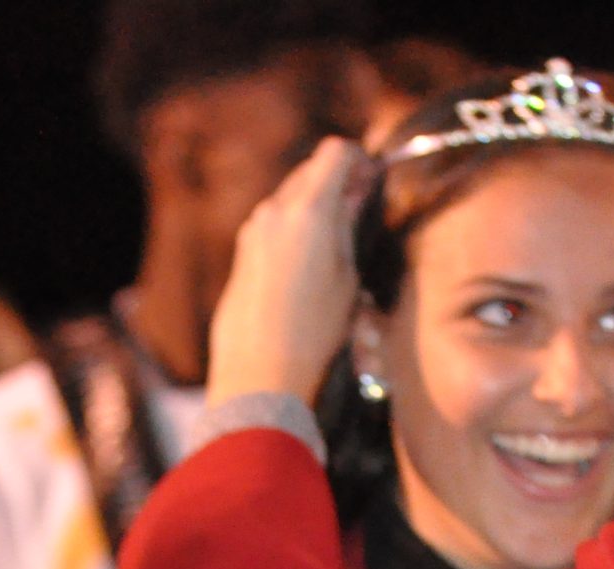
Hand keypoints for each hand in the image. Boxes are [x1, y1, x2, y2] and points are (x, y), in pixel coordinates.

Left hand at [205, 137, 370, 406]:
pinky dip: (294, 222)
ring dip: (314, 202)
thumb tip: (355, 193)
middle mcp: (275, 210)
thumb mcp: (347, 277)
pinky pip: (273, 220)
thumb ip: (348, 226)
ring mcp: (253, 229)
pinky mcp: (242, 251)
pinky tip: (307, 258)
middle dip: (337, 179)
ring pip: (290, 194)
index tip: (372, 179)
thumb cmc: (314, 330)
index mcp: (308, 210)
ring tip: (335, 237)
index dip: (359, 160)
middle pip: (310, 170)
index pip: (335, 152)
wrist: (259, 370)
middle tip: (359, 206)